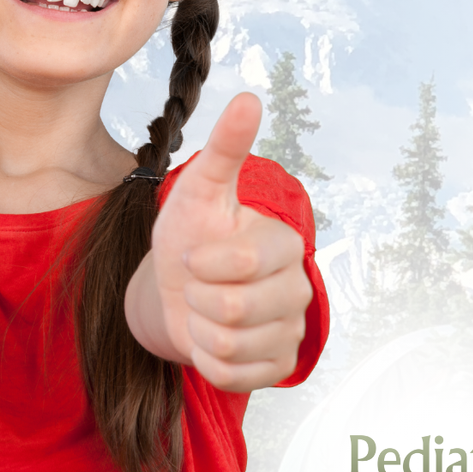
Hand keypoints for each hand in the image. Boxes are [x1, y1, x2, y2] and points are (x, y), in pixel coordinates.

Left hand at [141, 93, 310, 391]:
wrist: (173, 291)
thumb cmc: (188, 236)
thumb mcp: (197, 191)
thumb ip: (224, 149)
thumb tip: (248, 97)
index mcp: (285, 246)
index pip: (240, 264)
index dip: (200, 262)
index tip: (195, 253)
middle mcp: (298, 290)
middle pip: (231, 308)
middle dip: (195, 296)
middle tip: (197, 284)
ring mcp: (290, 332)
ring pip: (226, 343)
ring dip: (197, 327)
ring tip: (203, 309)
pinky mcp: (275, 369)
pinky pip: (229, 374)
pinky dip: (204, 359)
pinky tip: (209, 338)